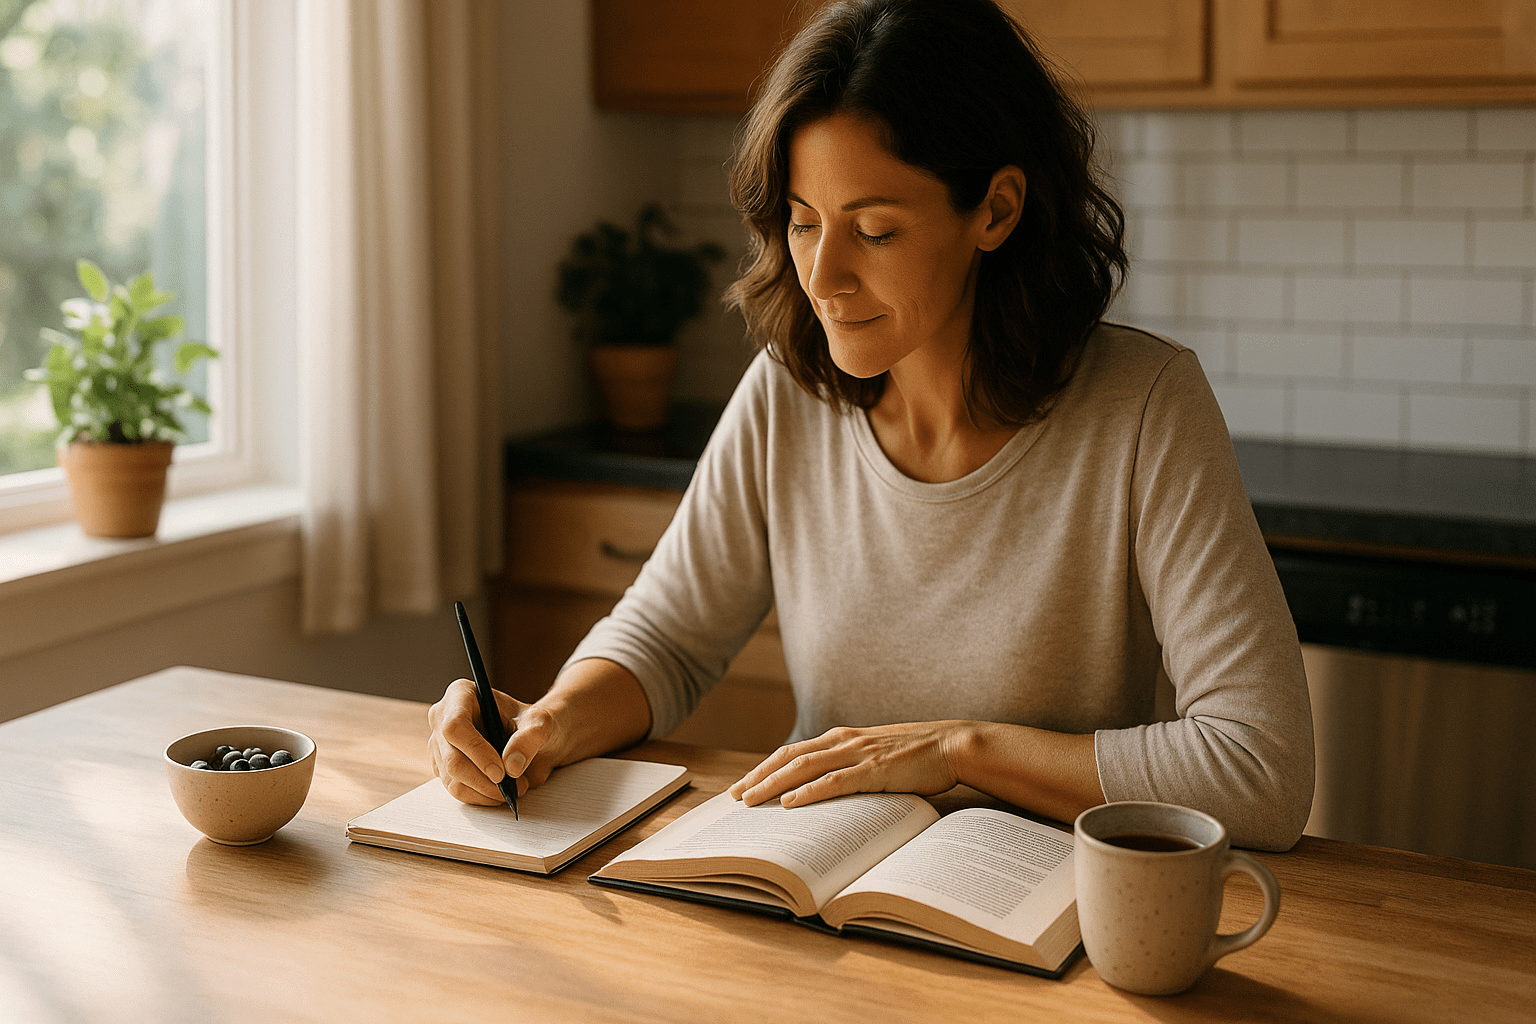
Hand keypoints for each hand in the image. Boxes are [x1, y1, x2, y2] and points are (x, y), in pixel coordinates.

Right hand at [426, 678, 566, 805]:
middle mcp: (442, 717)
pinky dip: (479, 797)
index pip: (456, 726)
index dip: (476, 751)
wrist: (530, 737)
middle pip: (451, 758)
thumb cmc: (531, 723)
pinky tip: (498, 793)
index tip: (500, 772)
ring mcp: (439, 744)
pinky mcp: (443, 767)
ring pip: (452, 778)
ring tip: (511, 790)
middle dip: (484, 780)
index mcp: (461, 694)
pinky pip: (456, 789)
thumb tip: (511, 766)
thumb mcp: (540, 724)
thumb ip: (530, 739)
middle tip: (512, 787)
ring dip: (484, 791)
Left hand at [727, 723, 964, 808]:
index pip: (793, 751)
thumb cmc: (917, 754)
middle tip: (735, 797)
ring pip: (803, 768)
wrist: (952, 744)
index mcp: (842, 737)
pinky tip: (791, 803)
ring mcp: (858, 754)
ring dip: (773, 785)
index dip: (765, 768)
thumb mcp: (876, 756)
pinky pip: (834, 782)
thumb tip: (828, 792)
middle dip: (758, 777)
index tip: (744, 784)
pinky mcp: (874, 770)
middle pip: (788, 757)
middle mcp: (844, 741)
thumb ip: (851, 767)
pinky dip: (808, 792)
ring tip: (751, 801)